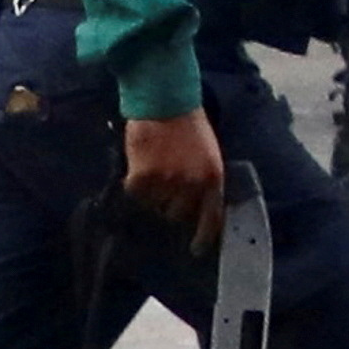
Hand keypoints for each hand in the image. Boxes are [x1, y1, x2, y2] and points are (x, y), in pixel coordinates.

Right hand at [120, 105, 227, 251]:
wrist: (165, 99)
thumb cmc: (189, 125)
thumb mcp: (208, 153)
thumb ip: (204, 180)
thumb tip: (196, 207)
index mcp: (213, 178)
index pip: (210, 217)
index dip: (203, 237)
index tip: (196, 249)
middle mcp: (192, 184)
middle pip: (177, 214)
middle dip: (170, 204)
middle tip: (166, 183)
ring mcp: (167, 182)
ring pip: (154, 204)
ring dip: (152, 191)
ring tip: (155, 164)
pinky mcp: (143, 176)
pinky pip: (135, 193)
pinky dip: (134, 182)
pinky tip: (140, 163)